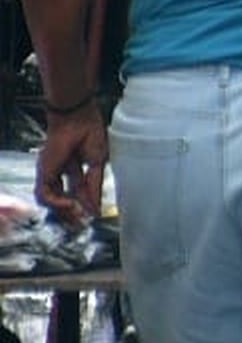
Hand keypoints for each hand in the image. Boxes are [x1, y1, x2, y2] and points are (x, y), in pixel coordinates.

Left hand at [38, 110, 106, 229]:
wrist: (78, 118)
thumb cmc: (89, 132)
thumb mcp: (97, 164)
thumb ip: (94, 186)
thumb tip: (97, 206)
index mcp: (72, 167)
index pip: (75, 191)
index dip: (84, 204)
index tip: (93, 215)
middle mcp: (58, 171)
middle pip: (60, 198)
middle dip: (71, 213)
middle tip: (81, 224)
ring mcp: (49, 172)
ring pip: (49, 200)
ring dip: (62, 211)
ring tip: (77, 216)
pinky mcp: (43, 172)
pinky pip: (45, 195)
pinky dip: (57, 203)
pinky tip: (71, 205)